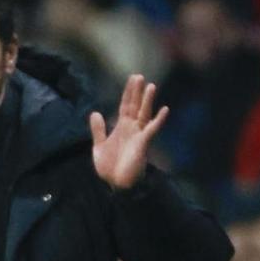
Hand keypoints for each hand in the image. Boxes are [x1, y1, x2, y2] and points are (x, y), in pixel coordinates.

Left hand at [90, 74, 169, 189]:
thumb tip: (95, 113)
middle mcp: (132, 128)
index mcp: (121, 127)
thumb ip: (98, 130)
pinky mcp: (143, 143)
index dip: (128, 93)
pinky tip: (164, 109)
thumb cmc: (110, 167)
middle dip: (136, 92)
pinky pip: (152, 129)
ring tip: (151, 86)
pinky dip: (158, 119)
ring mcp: (139, 135)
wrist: (117, 184)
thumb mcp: (99, 147)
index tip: (132, 79)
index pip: (125, 106)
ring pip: (144, 114)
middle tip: (138, 76)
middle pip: (135, 106)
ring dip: (147, 101)